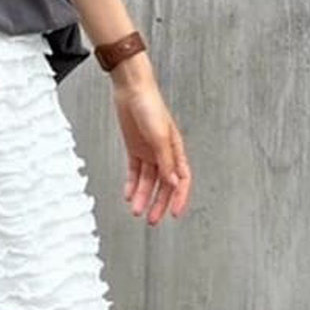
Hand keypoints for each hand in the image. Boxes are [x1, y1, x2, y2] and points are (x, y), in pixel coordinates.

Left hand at [113, 77, 191, 223]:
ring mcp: (148, 151)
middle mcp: (163, 153)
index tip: (174, 213)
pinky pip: (135, 172)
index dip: (179, 197)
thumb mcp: (160, 135)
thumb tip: (173, 182)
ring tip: (136, 211)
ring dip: (142, 196)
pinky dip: (132, 184)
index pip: (181, 179)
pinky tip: (128, 195)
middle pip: (163, 185)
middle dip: (159, 203)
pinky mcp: (134, 148)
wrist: (131, 90)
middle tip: (153, 220)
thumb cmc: (150, 106)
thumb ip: (166, 160)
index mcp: (175, 149)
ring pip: (147, 181)